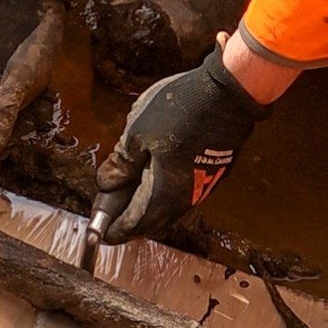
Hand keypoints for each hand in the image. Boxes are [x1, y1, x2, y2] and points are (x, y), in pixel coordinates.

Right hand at [0, 0, 70, 156]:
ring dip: (21, 109)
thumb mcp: (14, 83)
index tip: (2, 141)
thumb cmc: (24, 38)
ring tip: (39, 96)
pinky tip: (41, 87)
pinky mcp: (2, 66)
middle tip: (27, 114)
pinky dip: (26, 94)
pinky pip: (10, 92)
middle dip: (6, 122)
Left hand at [94, 46, 268, 243]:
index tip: (101, 231)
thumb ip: (121, 163)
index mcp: (163, 194)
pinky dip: (165, 195)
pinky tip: (156, 175)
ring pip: (169, 210)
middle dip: (131, 222)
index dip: (114, 229)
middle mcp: (185, 199)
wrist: (227, 96)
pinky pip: (183, 196)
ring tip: (132, 192)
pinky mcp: (213, 175)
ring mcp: (202, 188)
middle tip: (114, 213)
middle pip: (153, 223)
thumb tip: (107, 183)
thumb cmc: (181, 110)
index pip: (133, 224)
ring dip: (149, 208)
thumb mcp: (137, 133)